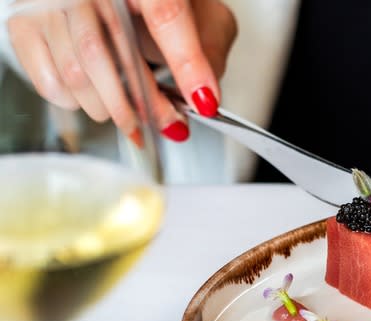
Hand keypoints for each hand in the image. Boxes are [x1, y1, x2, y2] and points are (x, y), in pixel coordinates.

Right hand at [6, 0, 236, 142]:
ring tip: (132, 113)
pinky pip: (50, 82)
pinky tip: (96, 98)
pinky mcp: (25, 23)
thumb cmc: (156, 4)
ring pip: (77, 73)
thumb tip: (203, 98)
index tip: (203, 101)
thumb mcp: (198, 16)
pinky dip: (77, 103)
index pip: (165, 15)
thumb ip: (207, 51)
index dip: (187, 64)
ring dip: (111, 109)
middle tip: (168, 122)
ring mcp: (52, 3)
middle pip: (112, 53)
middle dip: (145, 103)